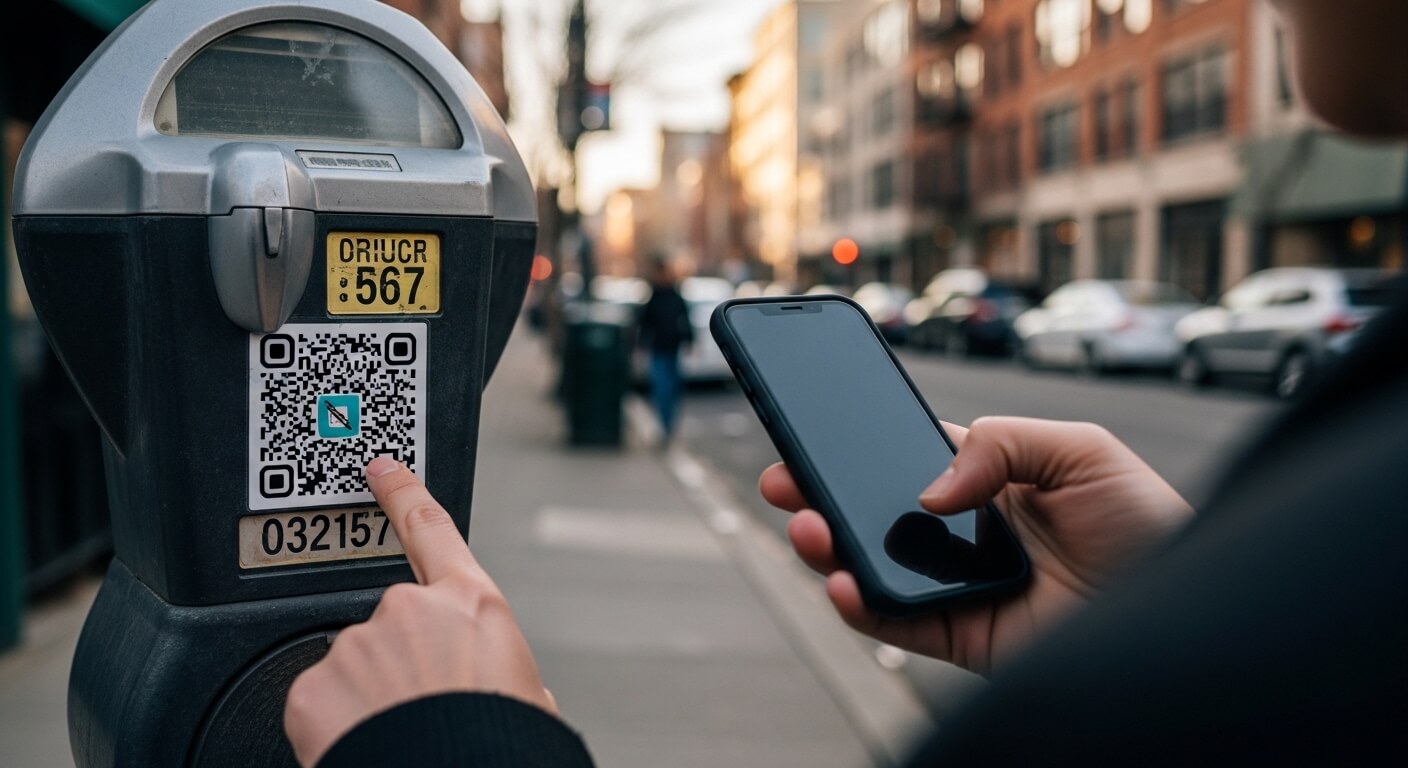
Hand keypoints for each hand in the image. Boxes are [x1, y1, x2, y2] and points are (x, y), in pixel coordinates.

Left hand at [284, 458, 554, 766]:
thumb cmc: (497, 743)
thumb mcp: (526, 694)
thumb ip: (501, 664)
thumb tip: (499, 678)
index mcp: (472, 605)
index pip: (430, 528)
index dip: (402, 492)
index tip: (380, 469)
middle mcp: (410, 611)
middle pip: (394, 626)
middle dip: (400, 664)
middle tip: (421, 711)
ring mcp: (357, 644)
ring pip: (355, 669)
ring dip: (369, 699)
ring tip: (398, 735)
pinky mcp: (314, 686)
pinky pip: (321, 704)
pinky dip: (336, 725)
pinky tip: (363, 743)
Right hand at [759, 417, 1191, 673]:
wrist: (1192, 611)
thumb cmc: (1149, 523)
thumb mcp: (1082, 450)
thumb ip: (1000, 444)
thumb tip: (928, 490)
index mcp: (988, 480)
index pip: (902, 459)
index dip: (855, 449)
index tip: (810, 432)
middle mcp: (963, 533)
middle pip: (873, 512)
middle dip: (821, 495)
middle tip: (783, 481)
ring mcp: (958, 586)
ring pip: (874, 566)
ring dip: (828, 547)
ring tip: (808, 528)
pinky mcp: (963, 636)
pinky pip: (898, 622)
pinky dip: (862, 605)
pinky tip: (846, 581)